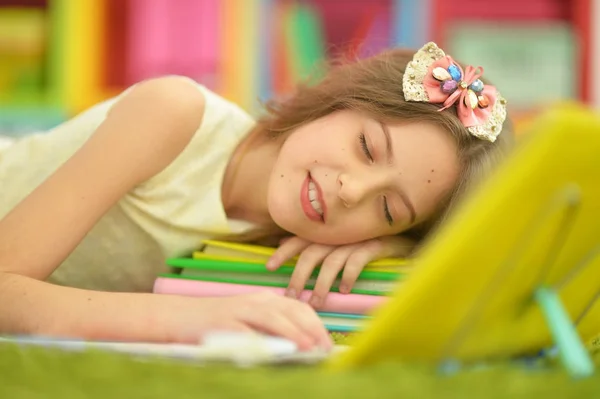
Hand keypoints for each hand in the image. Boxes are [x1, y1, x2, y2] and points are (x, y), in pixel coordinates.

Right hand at [166, 291, 332, 350]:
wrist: (180, 316)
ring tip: (308, 347)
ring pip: (273, 317)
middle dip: (312, 329)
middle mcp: (256, 301)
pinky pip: (246, 331)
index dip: (316, 325)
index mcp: (265, 299)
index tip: (327, 343)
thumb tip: (302, 346)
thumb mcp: (250, 320)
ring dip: (293, 332)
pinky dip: (262, 340)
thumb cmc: (218, 322)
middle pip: (291, 311)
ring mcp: (239, 310)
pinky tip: (273, 351)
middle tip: (324, 348)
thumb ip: (272, 328)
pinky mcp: (223, 323)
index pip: (299, 308)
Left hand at [265, 235, 414, 307]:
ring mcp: (357, 238)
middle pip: (312, 253)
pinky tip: (344, 290)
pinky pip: (358, 259)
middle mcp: (339, 233)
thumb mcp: (340, 240)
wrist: (403, 237)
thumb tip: (283, 244)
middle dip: (299, 275)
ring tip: (316, 302)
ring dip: (322, 282)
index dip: (284, 252)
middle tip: (291, 296)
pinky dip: (349, 275)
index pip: (300, 239)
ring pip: (332, 260)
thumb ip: (315, 242)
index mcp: (328, 231)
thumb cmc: (366, 240)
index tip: (269, 267)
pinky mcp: (375, 244)